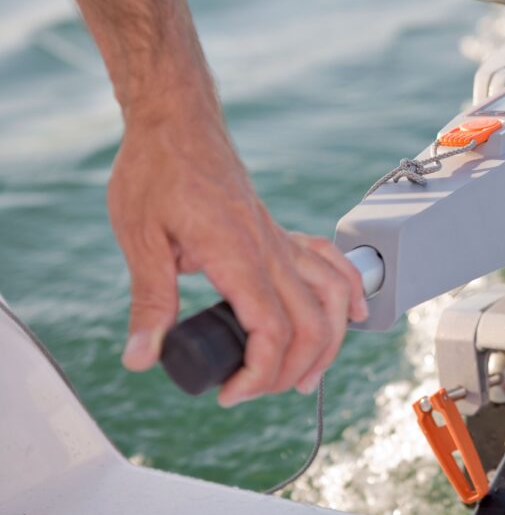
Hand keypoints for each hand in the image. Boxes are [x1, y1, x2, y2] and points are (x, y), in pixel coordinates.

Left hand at [109, 86, 367, 405]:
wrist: (177, 121)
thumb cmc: (156, 169)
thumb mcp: (140, 237)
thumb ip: (149, 301)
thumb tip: (142, 356)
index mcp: (237, 255)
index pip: (272, 329)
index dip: (259, 374)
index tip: (229, 393)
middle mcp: (270, 249)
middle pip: (312, 323)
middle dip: (294, 371)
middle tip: (256, 392)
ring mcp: (280, 239)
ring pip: (334, 297)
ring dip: (330, 342)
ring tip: (306, 375)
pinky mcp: (280, 232)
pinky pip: (330, 264)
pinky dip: (349, 292)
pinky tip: (354, 313)